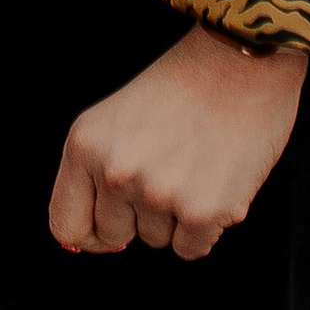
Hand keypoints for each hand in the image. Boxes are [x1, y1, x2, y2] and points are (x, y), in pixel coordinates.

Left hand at [47, 25, 307, 261]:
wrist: (242, 60)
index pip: (66, 224)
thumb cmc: (185, 85)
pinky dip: (207, 226)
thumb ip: (98, 171)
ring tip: (196, 163)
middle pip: (116, 235)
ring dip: (176, 215)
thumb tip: (87, 241)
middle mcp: (115, 171)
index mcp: (86, 144)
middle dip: (141, 215)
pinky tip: (216, 180)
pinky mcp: (202, 212)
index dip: (91, 232)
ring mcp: (157, 193)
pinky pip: (192, 249)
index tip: (111, 225)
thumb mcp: (119, 117)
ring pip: (158, 240)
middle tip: (169, 167)